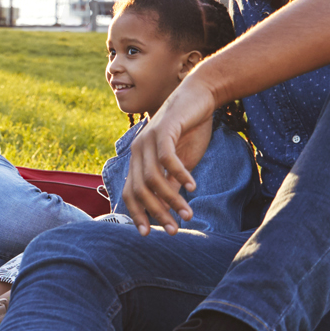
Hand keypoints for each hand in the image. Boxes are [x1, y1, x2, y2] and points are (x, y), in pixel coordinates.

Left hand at [122, 77, 216, 235]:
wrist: (199, 97)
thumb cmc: (189, 130)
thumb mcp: (181, 162)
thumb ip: (171, 183)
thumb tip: (167, 209)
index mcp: (138, 159)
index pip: (130, 191)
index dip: (136, 213)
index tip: (147, 234)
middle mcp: (138, 150)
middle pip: (140, 189)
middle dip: (156, 212)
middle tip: (173, 230)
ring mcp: (148, 139)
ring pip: (153, 178)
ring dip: (171, 199)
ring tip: (187, 213)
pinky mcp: (163, 130)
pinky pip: (167, 159)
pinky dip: (179, 174)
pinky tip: (193, 186)